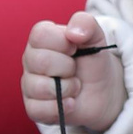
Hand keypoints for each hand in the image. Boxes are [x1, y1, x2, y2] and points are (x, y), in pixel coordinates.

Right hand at [21, 13, 123, 132]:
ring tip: (75, 86)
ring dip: (67, 88)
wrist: (103, 89)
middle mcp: (30, 60)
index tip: (75, 48)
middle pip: (40, 61)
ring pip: (38, 87)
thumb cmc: (92, 60)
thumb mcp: (96, 37)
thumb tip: (73, 33)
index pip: (40, 35)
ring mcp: (29, 85)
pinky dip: (60, 107)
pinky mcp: (33, 108)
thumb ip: (86, 23)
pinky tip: (71, 103)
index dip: (63, 43)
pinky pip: (38, 110)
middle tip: (75, 69)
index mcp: (41, 39)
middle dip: (67, 67)